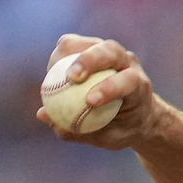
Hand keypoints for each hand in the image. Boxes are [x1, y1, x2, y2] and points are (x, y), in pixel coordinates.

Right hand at [35, 35, 164, 150]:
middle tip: (70, 77)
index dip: (110, 88)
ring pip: (91, 44)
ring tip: (51, 73)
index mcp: (140, 87)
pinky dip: (60, 54)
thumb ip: (78, 130)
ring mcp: (114, 54)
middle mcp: (129, 64)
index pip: (129, 81)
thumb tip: (43, 115)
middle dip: (89, 60)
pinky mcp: (96, 48)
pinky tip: (50, 71)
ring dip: (69, 54)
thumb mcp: (108, 138)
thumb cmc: (124, 128)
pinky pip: (75, 45)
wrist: (139, 114)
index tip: (90, 101)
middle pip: (111, 51)